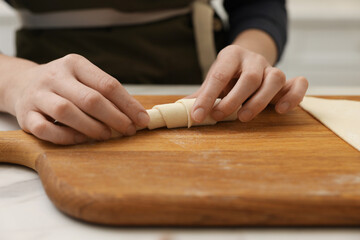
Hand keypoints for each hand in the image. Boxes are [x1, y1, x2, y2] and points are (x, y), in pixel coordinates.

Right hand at [7, 54, 148, 144]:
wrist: (22, 84)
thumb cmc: (63, 84)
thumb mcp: (84, 78)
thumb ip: (106, 93)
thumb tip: (136, 115)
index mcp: (75, 64)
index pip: (108, 84)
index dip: (128, 104)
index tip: (142, 119)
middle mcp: (55, 76)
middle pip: (90, 99)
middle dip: (115, 118)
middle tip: (129, 130)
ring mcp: (38, 95)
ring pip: (67, 112)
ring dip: (92, 127)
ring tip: (107, 135)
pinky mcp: (26, 115)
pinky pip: (46, 129)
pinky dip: (67, 137)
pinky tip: (81, 139)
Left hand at [188, 45, 307, 122]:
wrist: (247, 64)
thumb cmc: (228, 77)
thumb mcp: (213, 82)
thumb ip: (201, 95)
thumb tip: (183, 111)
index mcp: (231, 55)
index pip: (219, 75)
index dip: (207, 97)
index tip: (198, 116)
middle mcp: (254, 59)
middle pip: (250, 78)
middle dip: (233, 100)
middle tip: (219, 116)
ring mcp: (272, 68)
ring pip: (276, 78)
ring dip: (260, 101)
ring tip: (244, 118)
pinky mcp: (287, 80)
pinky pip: (299, 83)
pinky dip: (294, 96)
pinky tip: (281, 110)